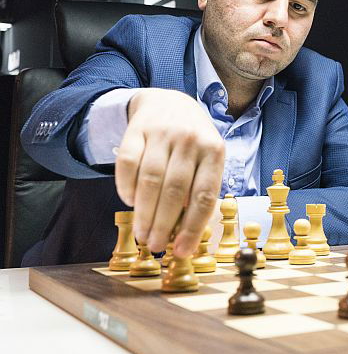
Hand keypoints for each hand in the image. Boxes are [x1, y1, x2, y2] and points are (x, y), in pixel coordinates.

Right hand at [115, 88, 224, 256]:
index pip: (204, 195)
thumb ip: (200, 190)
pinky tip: (130, 204)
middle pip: (175, 191)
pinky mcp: (137, 130)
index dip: (193, 227)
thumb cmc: (193, 142)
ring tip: (143, 235)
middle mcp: (190, 140)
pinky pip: (128, 164)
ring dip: (145, 213)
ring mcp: (163, 133)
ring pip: (151, 180)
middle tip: (157, 246)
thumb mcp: (207, 160)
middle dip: (164, 224)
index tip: (182, 251)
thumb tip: (186, 234)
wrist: (170, 102)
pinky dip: (126, 188)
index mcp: (214, 151)